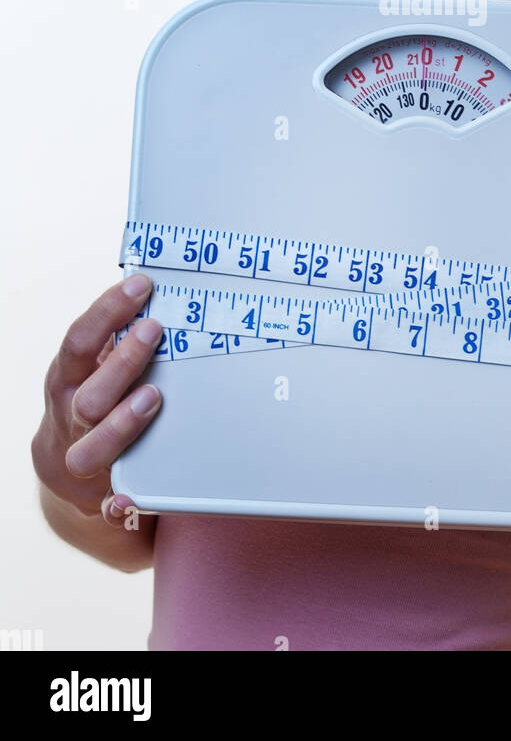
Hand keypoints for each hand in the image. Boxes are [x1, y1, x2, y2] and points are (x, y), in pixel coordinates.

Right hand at [31, 272, 163, 525]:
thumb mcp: (96, 370)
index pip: (79, 342)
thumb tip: (160, 289)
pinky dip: (117, 504)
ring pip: (92, 448)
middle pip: (86, 393)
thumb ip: (119, 338)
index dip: (106, 311)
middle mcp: (68, 420)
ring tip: (154, 397)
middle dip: (121, 362)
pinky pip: (107, 507)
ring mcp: (82, 463)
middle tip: (155, 331)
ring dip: (122, 423)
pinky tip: (129, 498)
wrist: (70, 480)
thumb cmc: (97, 404)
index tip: (141, 285)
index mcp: (67, 381)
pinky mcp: (100, 500)